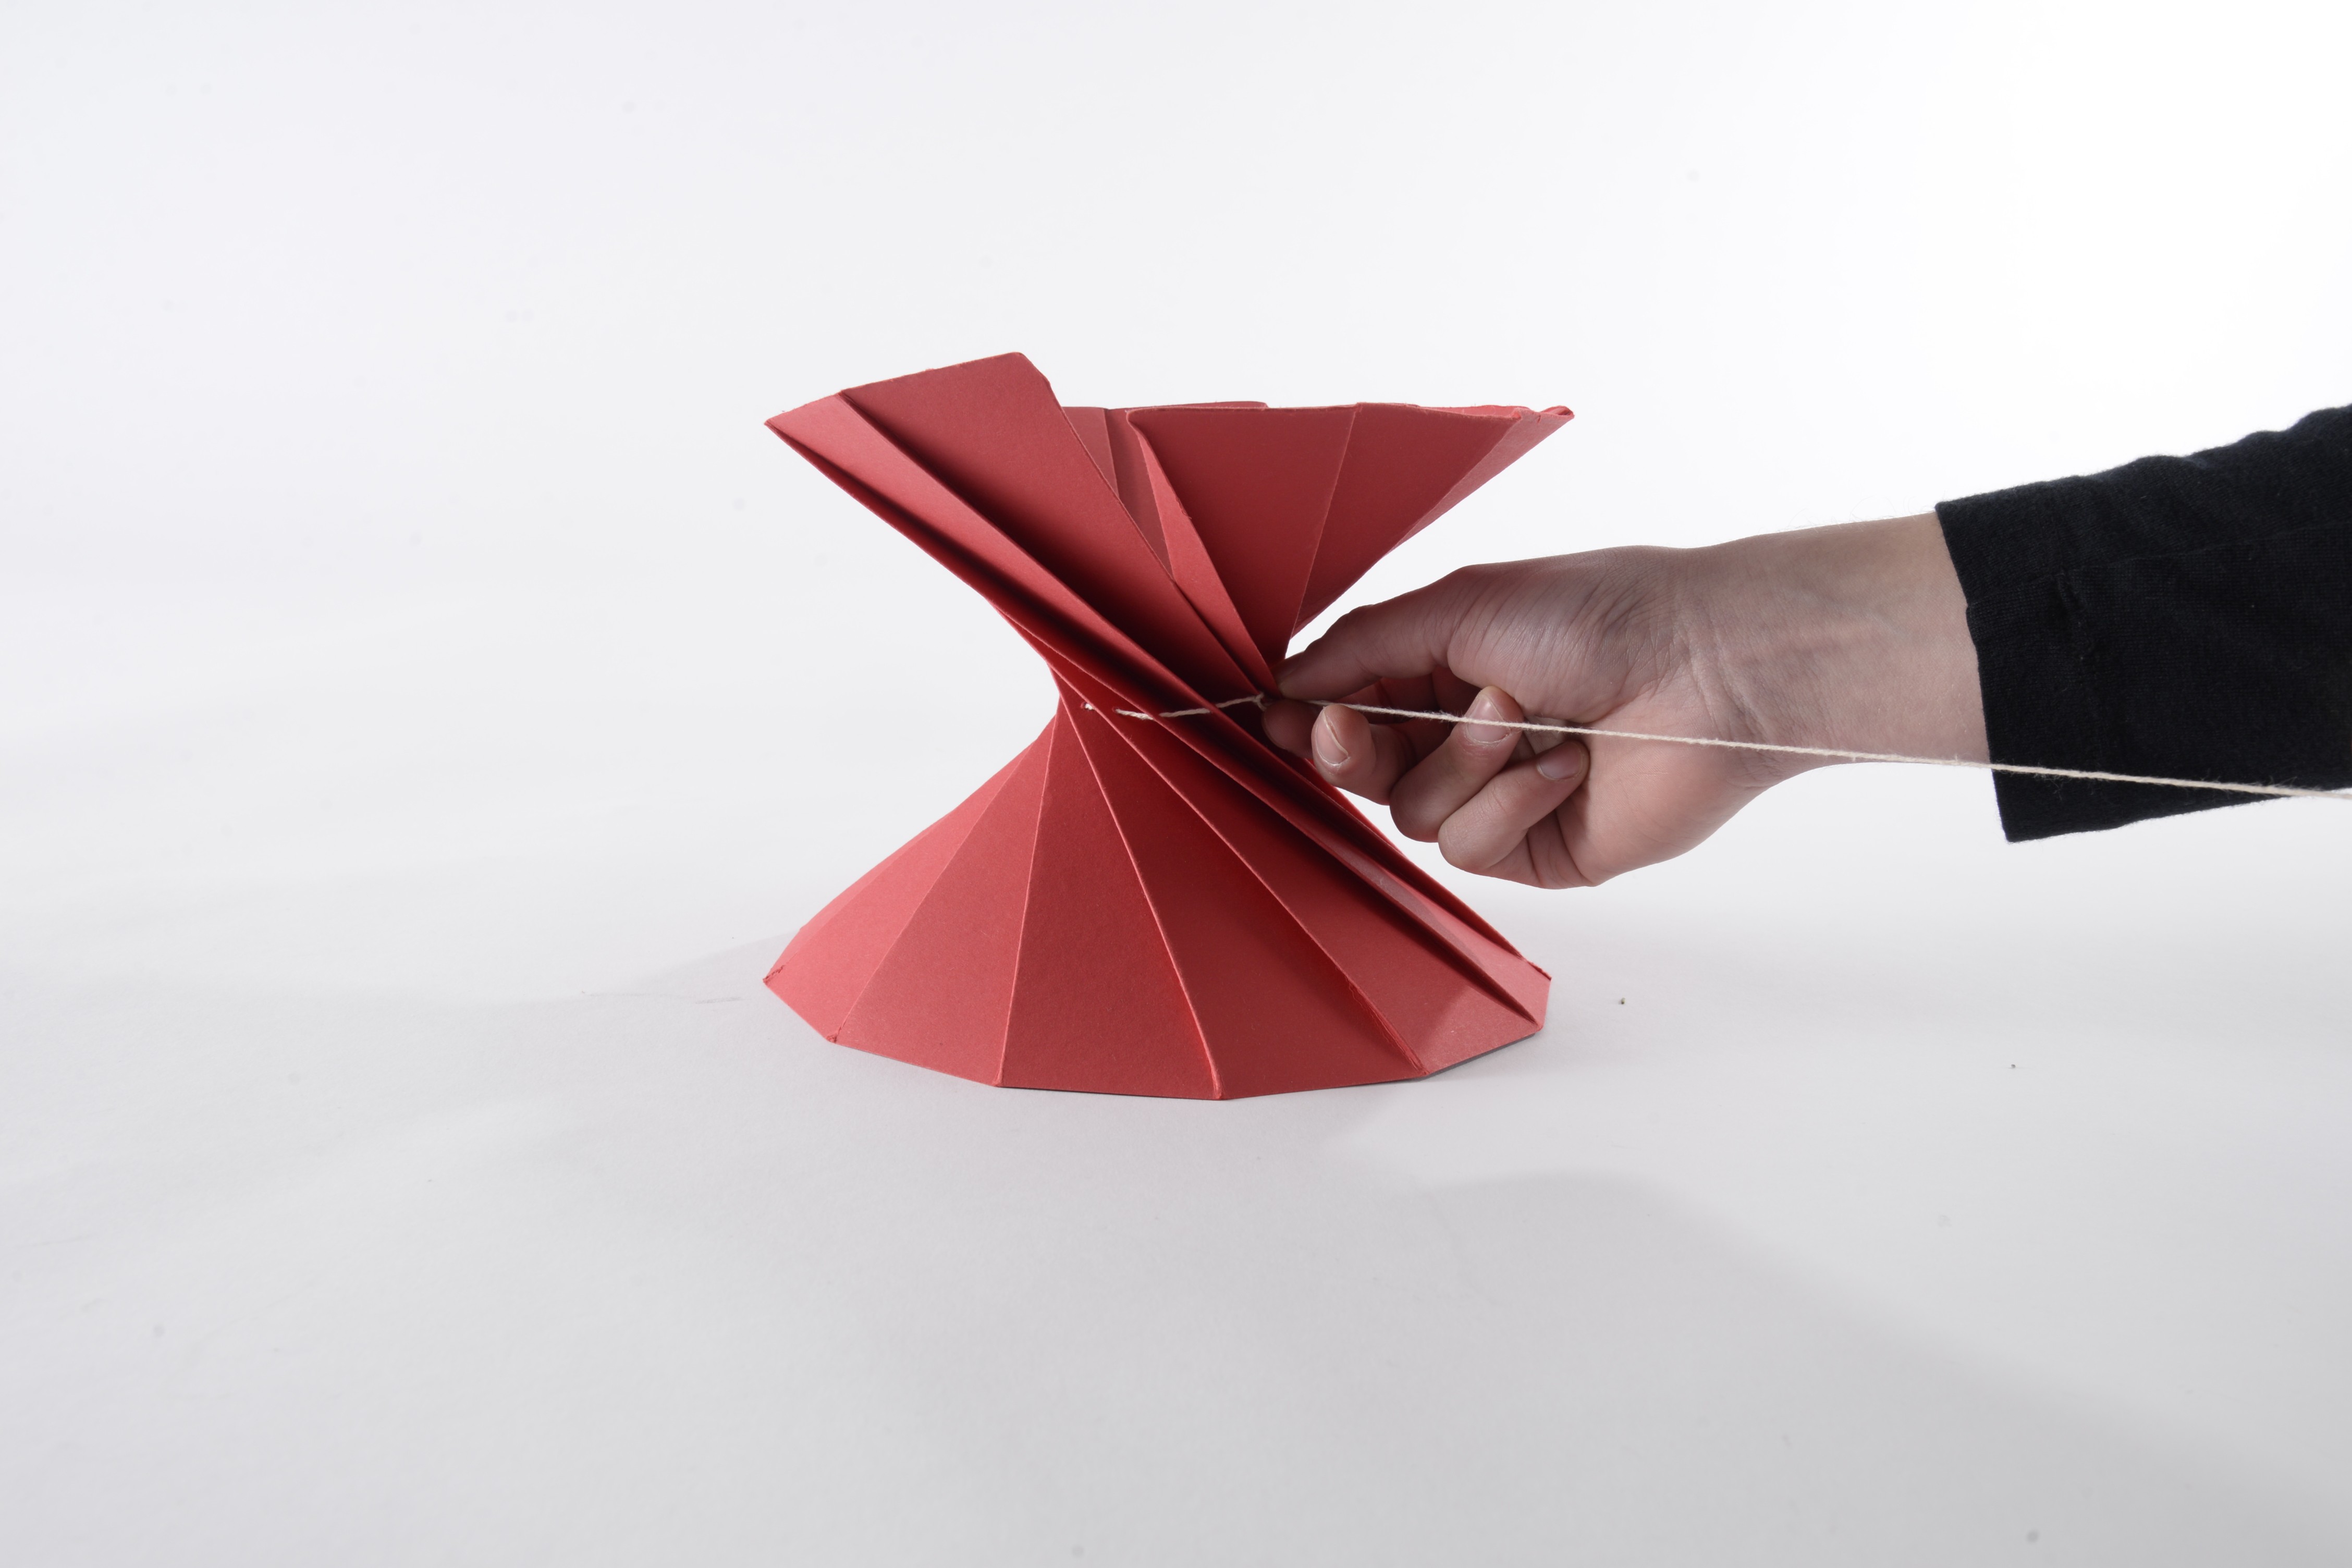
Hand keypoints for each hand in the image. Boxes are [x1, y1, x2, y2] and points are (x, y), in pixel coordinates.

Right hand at [1263, 514, 1986, 885]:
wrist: (1707, 674)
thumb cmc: (1601, 616)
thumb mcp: (1462, 605)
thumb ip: (1363, 644)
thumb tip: (1283, 681)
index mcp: (1441, 666)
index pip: (1343, 706)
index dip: (1306, 718)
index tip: (1280, 716)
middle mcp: (1461, 734)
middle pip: (1360, 770)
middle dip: (1354, 749)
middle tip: (1354, 727)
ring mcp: (1497, 795)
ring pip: (1412, 813)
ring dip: (1462, 763)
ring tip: (1525, 717)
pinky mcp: (1535, 848)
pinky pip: (1471, 849)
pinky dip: (1510, 802)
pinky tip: (1565, 766)